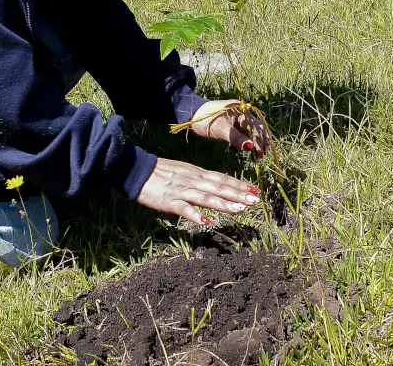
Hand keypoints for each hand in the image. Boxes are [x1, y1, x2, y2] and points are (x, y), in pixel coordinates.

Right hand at [136, 158, 259, 224]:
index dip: (239, 184)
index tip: (254, 190)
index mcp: (196, 173)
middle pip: (219, 188)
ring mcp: (181, 191)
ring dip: (224, 204)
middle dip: (238, 194)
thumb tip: (215, 186)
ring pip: (206, 198)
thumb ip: (199, 179)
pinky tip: (206, 222)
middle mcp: (193, 181)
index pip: (222, 178)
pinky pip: (184, 209)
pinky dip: (195, 215)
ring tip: (240, 209)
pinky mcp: (169, 201)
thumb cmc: (159, 172)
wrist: (137, 170)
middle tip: (255, 200)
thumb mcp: (183, 171)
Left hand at [188, 99, 269, 155]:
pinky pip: (247, 132)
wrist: (192, 114)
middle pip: (258, 128)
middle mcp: (243, 112)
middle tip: (262, 156)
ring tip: (259, 155)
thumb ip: (236, 138)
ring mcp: (240, 118)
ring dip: (257, 142)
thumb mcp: (220, 129)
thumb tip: (251, 147)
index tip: (260, 154)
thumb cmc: (205, 119)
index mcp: (241, 110)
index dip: (258, 141)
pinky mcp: (235, 123)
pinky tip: (252, 149)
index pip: (255, 127)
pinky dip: (250, 140)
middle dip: (261, 141)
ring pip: (254, 130)